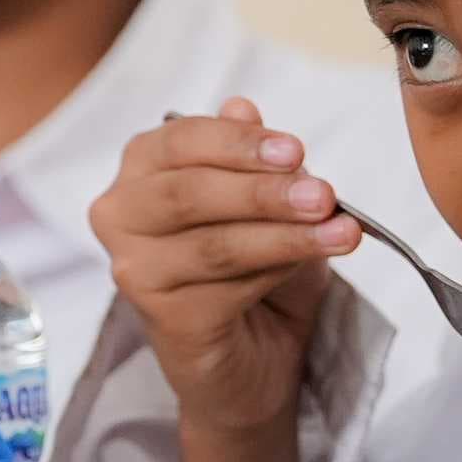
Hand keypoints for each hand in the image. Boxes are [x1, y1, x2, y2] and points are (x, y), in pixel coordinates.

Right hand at [86, 98, 362, 439]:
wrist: (253, 355)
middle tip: (324, 195)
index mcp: (141, 170)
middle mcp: (120, 216)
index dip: (240, 142)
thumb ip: (252, 158)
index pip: (180, 140)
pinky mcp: (163, 320)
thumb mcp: (266, 202)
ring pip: (214, 244)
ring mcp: (135, 272)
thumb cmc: (253, 266)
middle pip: (189, 192)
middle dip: (264, 191)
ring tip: (341, 231)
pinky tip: (315, 263)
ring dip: (285, 235)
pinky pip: (226, 289)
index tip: (296, 150)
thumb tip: (243, 106)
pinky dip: (278, 271)